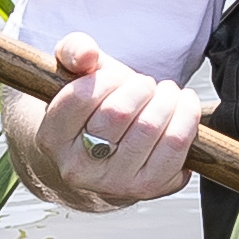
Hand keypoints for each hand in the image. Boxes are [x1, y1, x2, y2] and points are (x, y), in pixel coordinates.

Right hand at [17, 31, 209, 211]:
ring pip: (150, 128)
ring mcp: (113, 182)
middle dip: (141, 87)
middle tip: (146, 84)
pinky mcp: (148, 188)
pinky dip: (187, 118)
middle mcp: (78, 167)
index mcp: (52, 138)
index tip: (118, 76)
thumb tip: (87, 55)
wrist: (109, 156)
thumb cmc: (95, 107)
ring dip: (168, 99)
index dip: (107, 78)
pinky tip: (184, 106)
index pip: (80, 97)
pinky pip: (176, 147)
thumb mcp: (78, 74)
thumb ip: (75, 51)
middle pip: (118, 112)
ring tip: (168, 92)